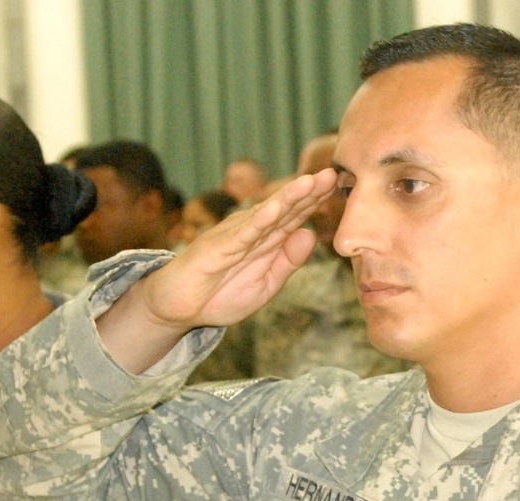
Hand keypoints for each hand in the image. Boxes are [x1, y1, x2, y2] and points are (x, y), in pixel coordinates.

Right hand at [97, 168, 338, 371]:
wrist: (179, 309)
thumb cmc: (221, 294)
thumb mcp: (266, 284)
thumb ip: (288, 262)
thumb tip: (311, 235)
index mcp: (267, 240)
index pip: (296, 216)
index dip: (317, 201)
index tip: (340, 187)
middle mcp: (252, 231)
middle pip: (285, 208)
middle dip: (309, 191)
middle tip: (333, 173)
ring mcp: (234, 237)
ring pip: (265, 214)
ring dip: (288, 198)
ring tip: (310, 182)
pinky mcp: (216, 248)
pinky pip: (240, 234)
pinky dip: (258, 221)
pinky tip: (275, 209)